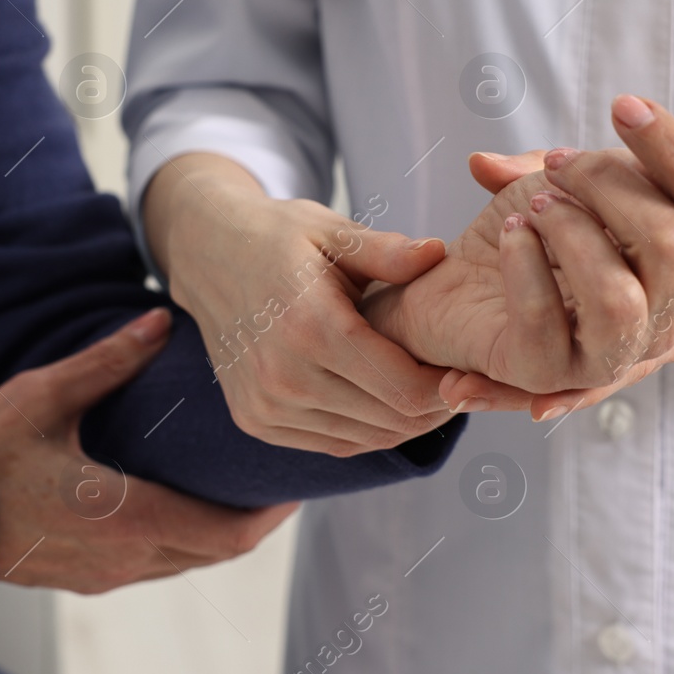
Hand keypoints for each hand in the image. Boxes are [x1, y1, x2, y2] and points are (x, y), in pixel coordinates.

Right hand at [0, 308, 296, 593]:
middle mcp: (126, 561)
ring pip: (187, 563)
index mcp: (128, 519)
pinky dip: (184, 539)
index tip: (293, 484)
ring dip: (218, 531)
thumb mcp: (44, 397)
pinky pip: (155, 565)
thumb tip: (160, 321)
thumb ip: (109, 361)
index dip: (271, 514)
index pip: (228, 534)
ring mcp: (104, 577)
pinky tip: (182, 502)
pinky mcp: (84, 580)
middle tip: (275, 479)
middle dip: (254, 520)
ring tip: (237, 486)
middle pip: (217, 553)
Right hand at [142, 153, 453, 455]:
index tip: (466, 363)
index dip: (448, 385)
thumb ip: (386, 252)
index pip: (404, 389)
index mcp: (310, 328)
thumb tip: (437, 255)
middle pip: (391, 421)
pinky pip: (334, 443)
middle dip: (435, 405)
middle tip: (457, 377)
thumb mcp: (331, 230)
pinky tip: (385, 397)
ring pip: (366, 439)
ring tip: (425, 385)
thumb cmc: (277, 237)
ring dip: (404, 421)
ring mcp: (266, 406)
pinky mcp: (256, 421)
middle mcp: (283, 378)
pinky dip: (368, 428)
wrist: (207, 255)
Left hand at [365, 95, 673, 417]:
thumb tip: (629, 110)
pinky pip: (544, 324)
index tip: (622, 104)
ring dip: (572, 234)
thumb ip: (579, 162)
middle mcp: (668, 318)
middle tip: (559, 166)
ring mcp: (614, 354)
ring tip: (535, 207)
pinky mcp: (546, 371)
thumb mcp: (568, 188)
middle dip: (609, 185)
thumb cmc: (538, 237)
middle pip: (673, 242)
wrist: (464, 302)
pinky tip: (510, 234)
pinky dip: (523, 268)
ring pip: (619, 300)